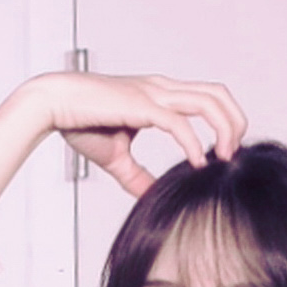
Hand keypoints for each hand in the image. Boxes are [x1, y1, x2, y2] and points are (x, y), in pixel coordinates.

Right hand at [24, 71, 246, 199]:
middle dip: (235, 122)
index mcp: (158, 94)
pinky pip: (178, 123)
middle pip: (218, 94)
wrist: (50, 104)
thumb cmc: (78, 120)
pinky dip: (193, 143)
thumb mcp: (116, 156)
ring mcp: (152, 94)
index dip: (225, 121)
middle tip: (233, 154)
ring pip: (208, 101)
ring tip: (224, 158)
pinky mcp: (140, 105)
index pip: (208, 97)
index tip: (225, 153)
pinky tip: (196, 163)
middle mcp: (161, 89)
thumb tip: (150, 197)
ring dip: (224, 129)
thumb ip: (137, 176)